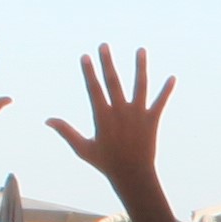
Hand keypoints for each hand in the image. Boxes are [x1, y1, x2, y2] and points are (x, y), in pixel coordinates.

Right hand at [50, 46, 175, 198]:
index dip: (89, 72)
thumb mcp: (83, 148)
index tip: (85, 56)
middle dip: (108, 62)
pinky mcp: (152, 120)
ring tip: (141, 50)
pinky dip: (167, 90)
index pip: (94, 89)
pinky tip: (172, 77)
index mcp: (102, 116)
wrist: (133, 175)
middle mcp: (120, 111)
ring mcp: (138, 114)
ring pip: (140, 86)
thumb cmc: (105, 162)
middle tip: (104, 45)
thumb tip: (47, 120)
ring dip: (141, 67)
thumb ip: (66, 131)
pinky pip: (161, 102)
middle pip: (113, 82)